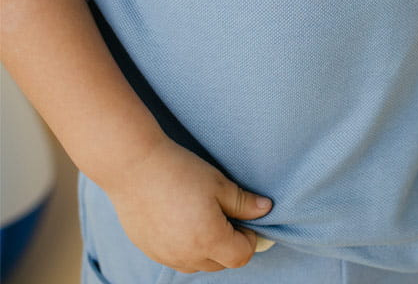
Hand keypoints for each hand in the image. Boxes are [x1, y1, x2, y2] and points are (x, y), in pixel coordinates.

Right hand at [101, 136, 272, 272]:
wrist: (135, 168)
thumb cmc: (181, 172)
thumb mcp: (219, 184)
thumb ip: (244, 203)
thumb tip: (265, 210)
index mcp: (209, 239)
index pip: (241, 256)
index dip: (250, 238)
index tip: (245, 219)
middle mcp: (187, 256)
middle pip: (221, 264)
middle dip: (231, 244)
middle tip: (227, 215)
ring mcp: (166, 256)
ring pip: (199, 264)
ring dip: (208, 248)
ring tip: (204, 216)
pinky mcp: (150, 251)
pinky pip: (177, 259)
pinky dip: (187, 247)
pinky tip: (183, 220)